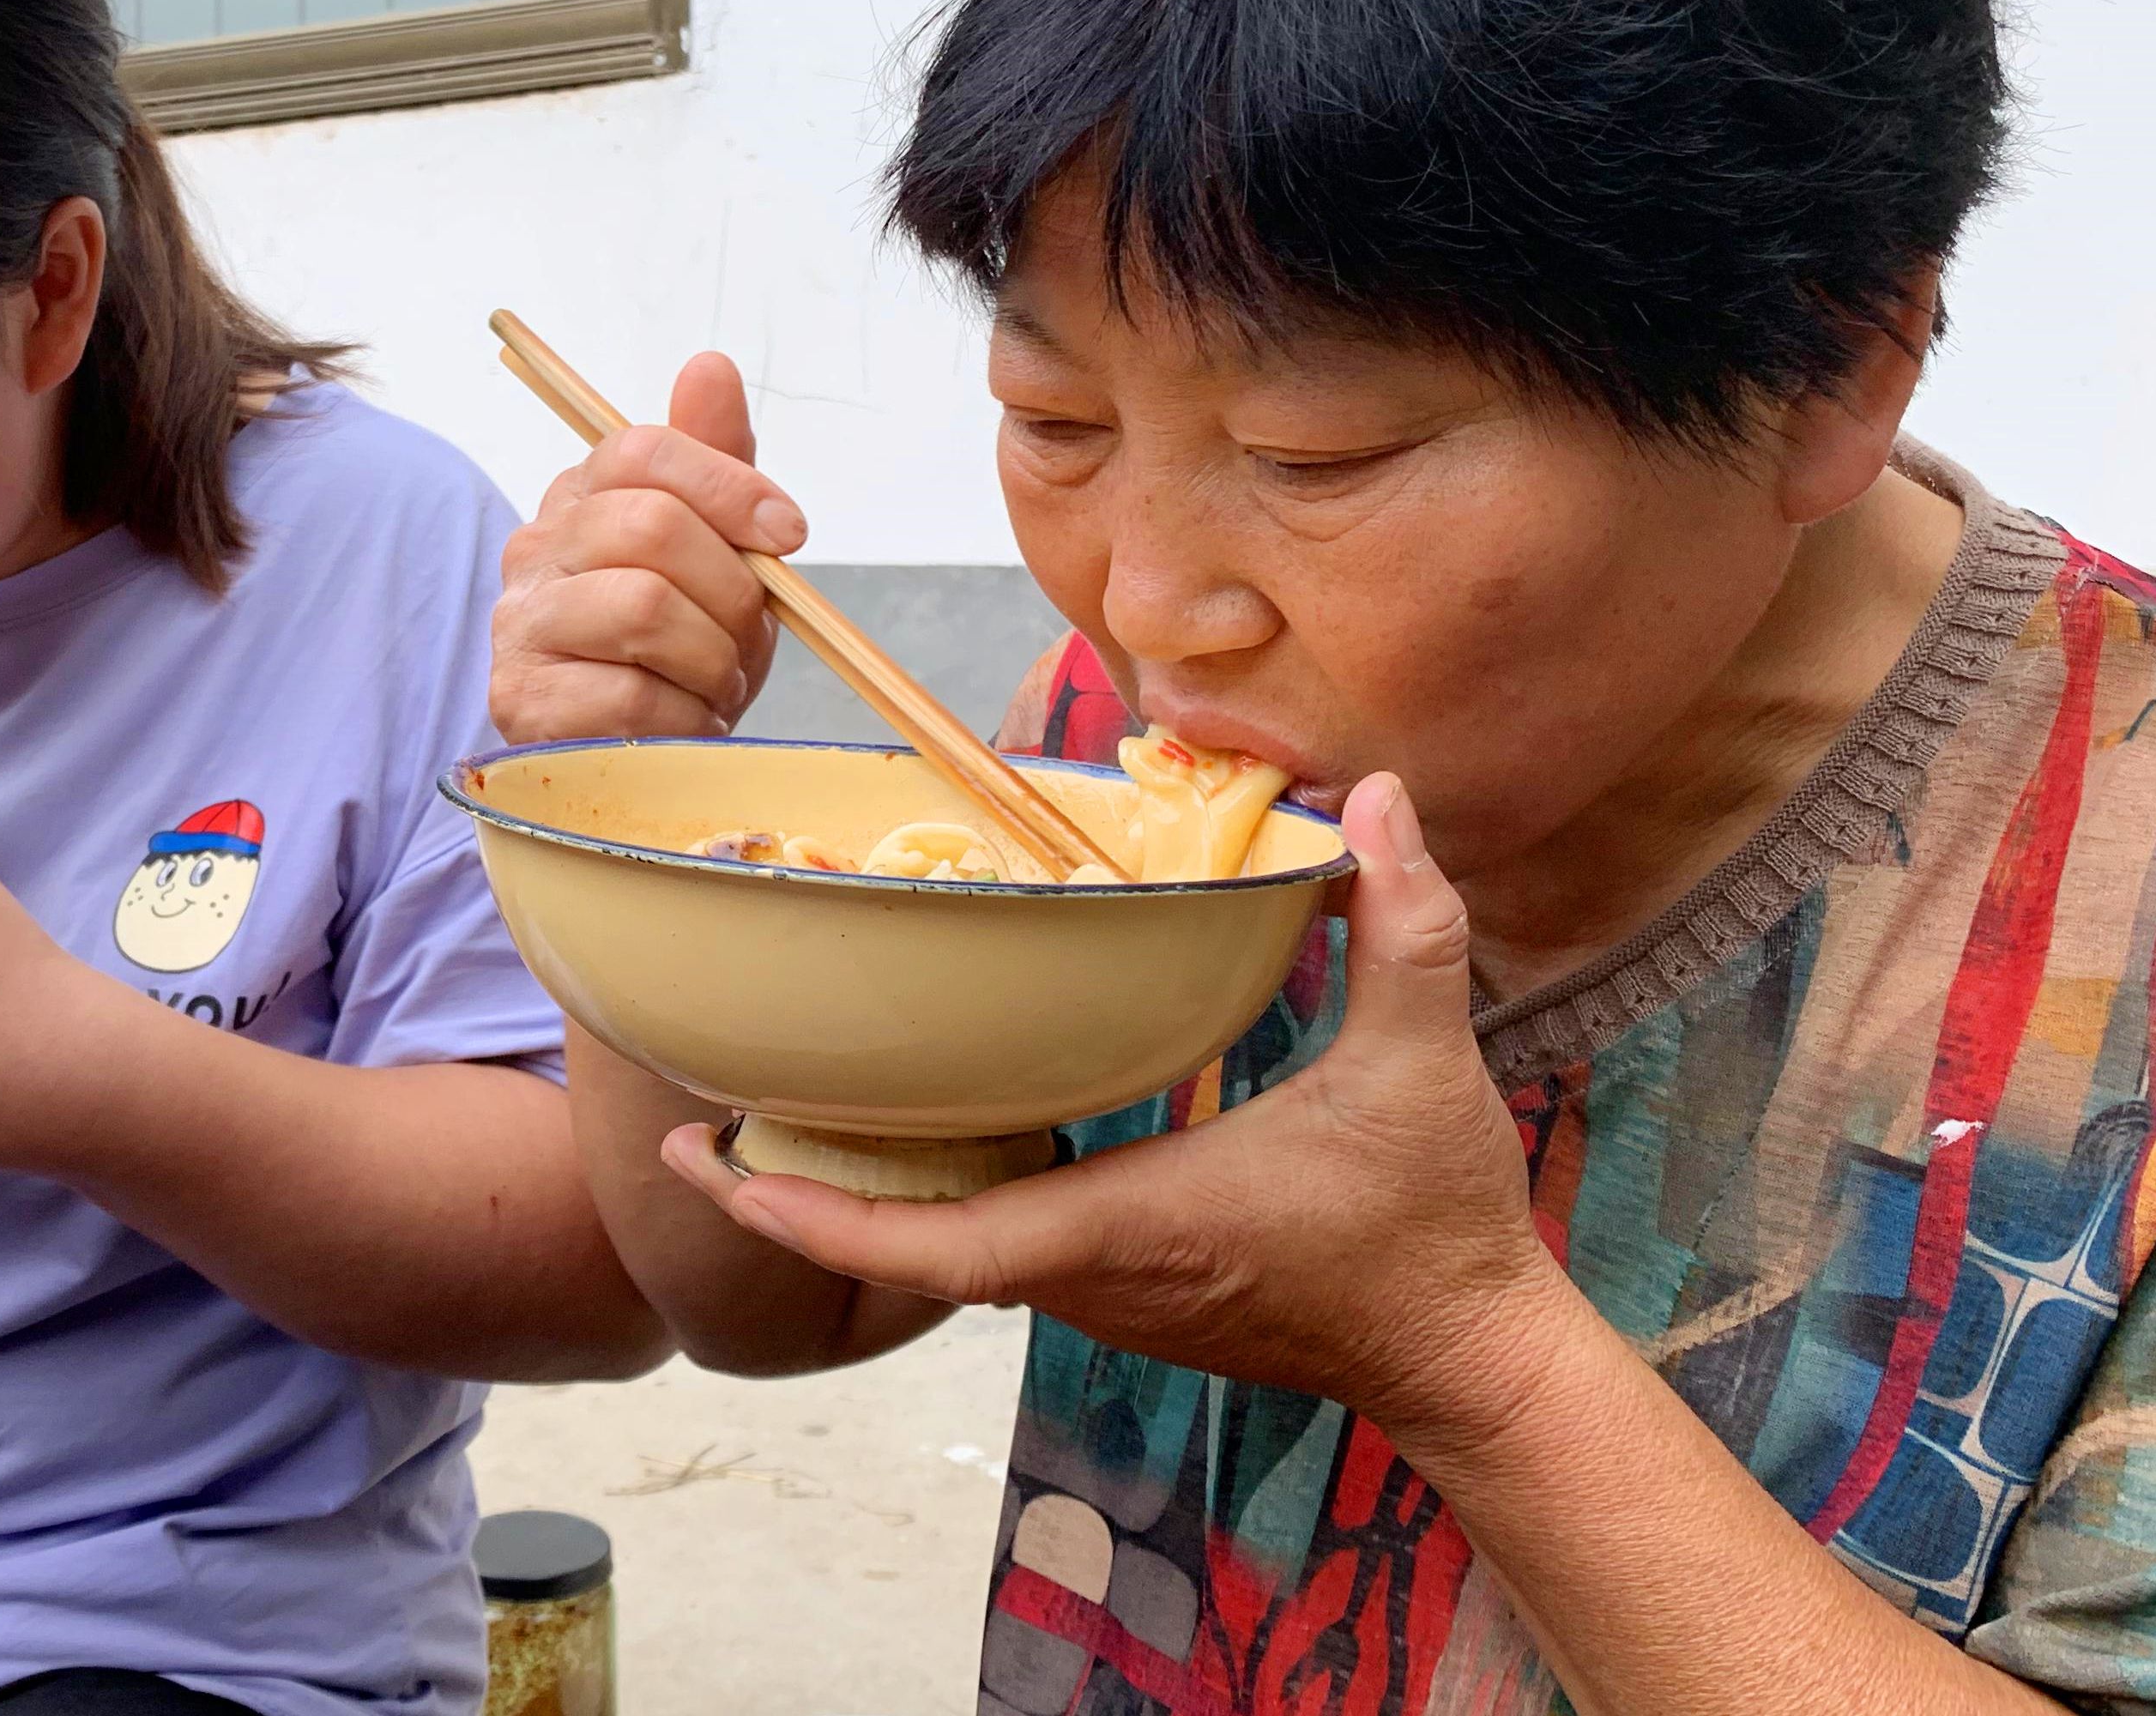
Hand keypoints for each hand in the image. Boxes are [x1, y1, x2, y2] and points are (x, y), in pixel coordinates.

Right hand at [490, 353, 802, 742]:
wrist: (639, 750)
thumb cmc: (683, 640)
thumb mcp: (716, 547)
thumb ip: (714, 460)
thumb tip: (709, 366)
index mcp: (582, 495)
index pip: (643, 450)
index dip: (729, 486)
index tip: (788, 534)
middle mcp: (536, 549)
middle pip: (651, 526)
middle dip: (732, 588)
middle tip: (749, 634)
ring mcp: (519, 624)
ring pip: (644, 608)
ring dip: (713, 657)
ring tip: (718, 681)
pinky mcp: (522, 701)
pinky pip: (631, 697)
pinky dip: (685, 717)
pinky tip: (686, 723)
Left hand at [662, 774, 1567, 1433]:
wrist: (1466, 1355)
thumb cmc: (1435, 1226)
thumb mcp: (1423, 1068)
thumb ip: (1405, 926)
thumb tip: (1379, 800)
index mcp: (1129, 1225)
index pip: (939, 1247)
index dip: (819, 1216)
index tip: (721, 1169)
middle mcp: (1089, 1277)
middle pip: (905, 1248)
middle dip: (795, 1197)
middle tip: (689, 1123)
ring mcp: (1101, 1296)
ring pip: (945, 1253)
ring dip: (857, 1199)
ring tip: (758, 1115)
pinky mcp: (1121, 1293)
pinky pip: (994, 1249)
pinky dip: (927, 1200)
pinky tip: (896, 1132)